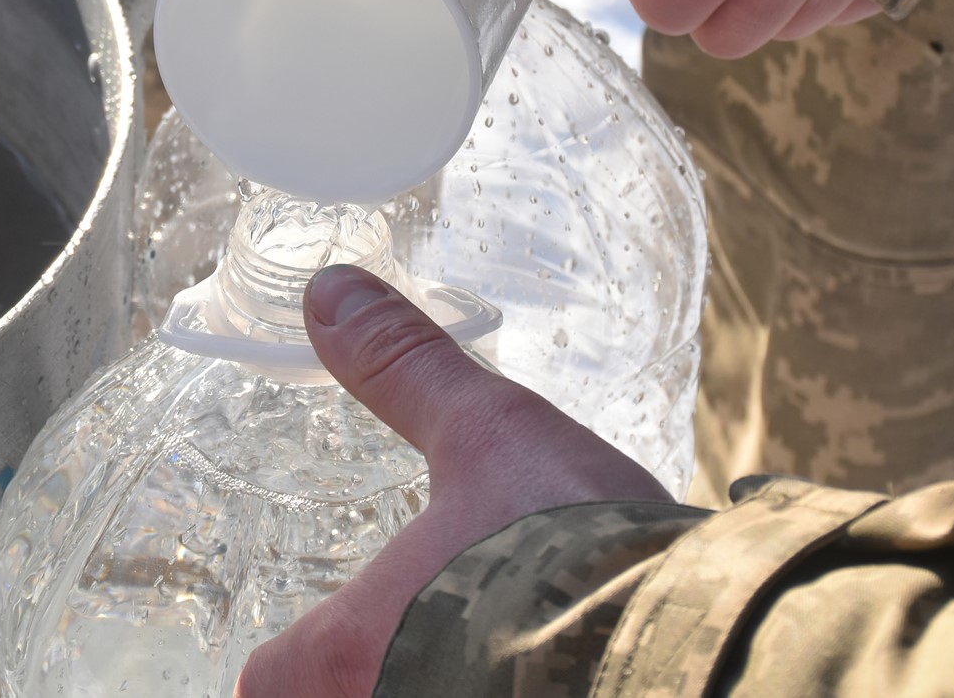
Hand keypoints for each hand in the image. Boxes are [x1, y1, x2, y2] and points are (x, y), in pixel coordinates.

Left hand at [233, 265, 666, 697]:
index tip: (318, 636)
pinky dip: (502, 696)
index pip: (260, 684)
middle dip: (364, 679)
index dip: (287, 659)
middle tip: (406, 639)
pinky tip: (548, 679)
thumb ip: (403, 371)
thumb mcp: (489, 436)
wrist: (694, 647)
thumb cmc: (576, 547)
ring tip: (475, 658)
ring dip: (430, 684)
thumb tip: (330, 295)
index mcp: (348, 652)